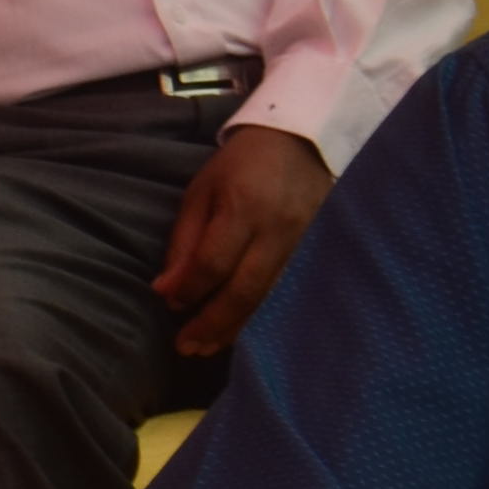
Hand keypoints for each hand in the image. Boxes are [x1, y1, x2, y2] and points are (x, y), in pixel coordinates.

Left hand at [150, 123, 331, 359]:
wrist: (301, 140)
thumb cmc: (240, 166)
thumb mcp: (200, 194)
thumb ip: (184, 243)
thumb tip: (167, 292)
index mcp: (245, 208)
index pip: (214, 264)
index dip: (190, 291)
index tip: (170, 304)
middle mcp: (281, 228)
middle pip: (246, 289)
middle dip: (213, 323)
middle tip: (186, 347)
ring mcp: (307, 241)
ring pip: (271, 297)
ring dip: (237, 326)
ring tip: (207, 346)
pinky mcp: (321, 248)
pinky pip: (290, 290)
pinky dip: (263, 313)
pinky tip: (242, 329)